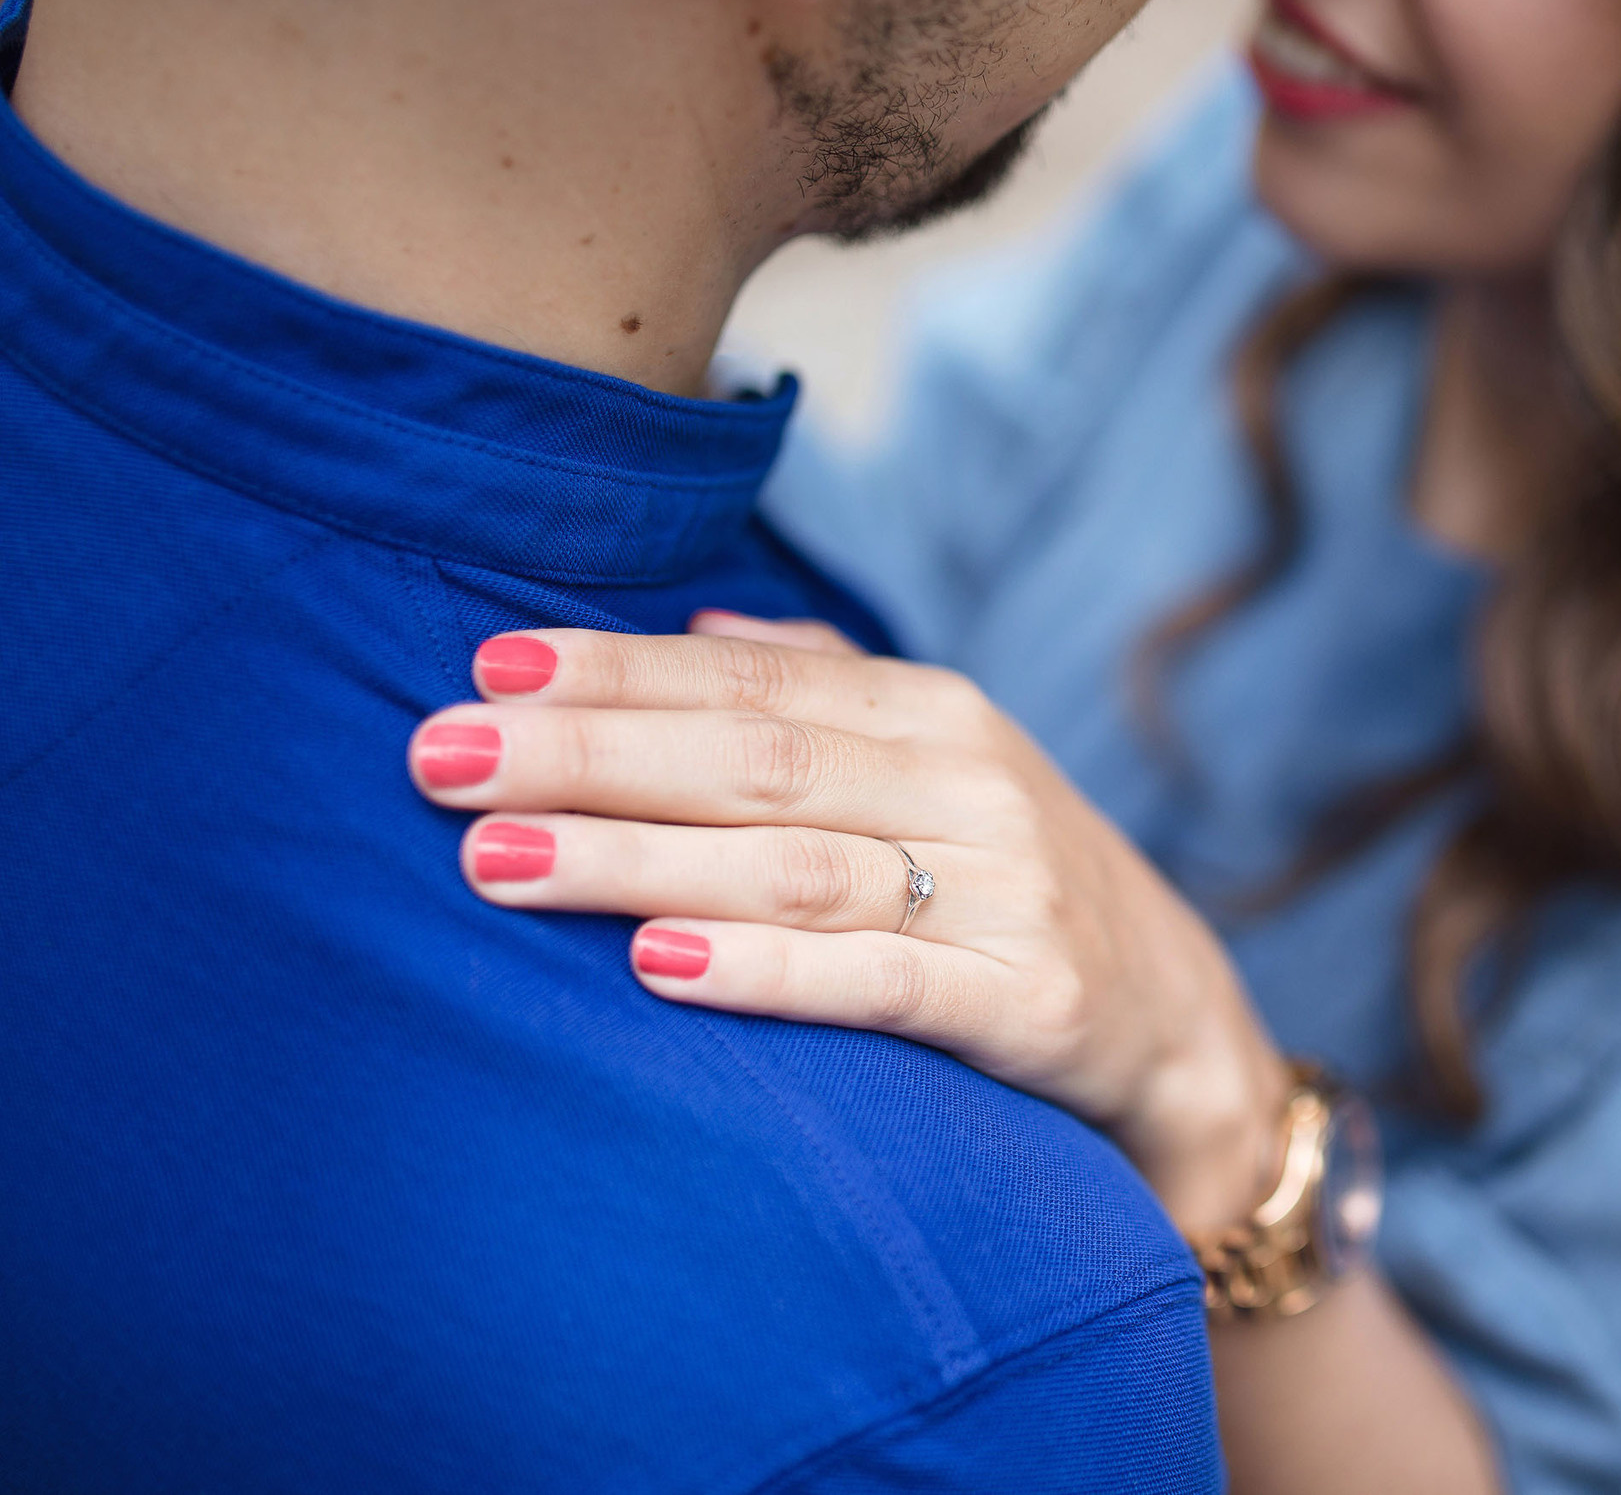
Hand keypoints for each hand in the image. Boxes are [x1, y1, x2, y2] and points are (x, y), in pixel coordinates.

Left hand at [408, 614, 1292, 1230]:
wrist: (1166, 1012)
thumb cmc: (1007, 875)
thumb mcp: (935, 764)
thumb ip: (822, 688)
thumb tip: (690, 624)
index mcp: (931, 710)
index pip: (748, 676)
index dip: (612, 671)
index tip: (482, 671)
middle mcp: (969, 781)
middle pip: (753, 758)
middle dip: (586, 755)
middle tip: (439, 761)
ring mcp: (1001, 890)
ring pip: (792, 864)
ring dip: (634, 859)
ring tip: (496, 860)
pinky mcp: (1025, 1000)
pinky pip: (879, 983)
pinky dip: (767, 971)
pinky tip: (656, 965)